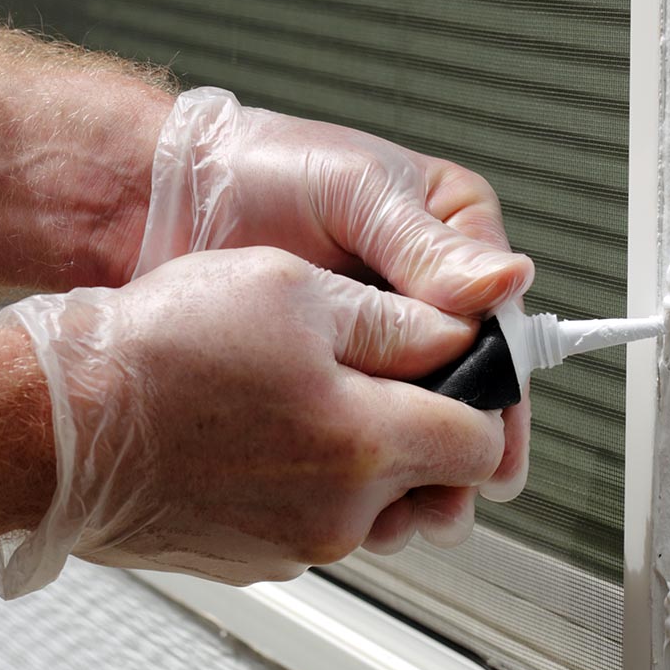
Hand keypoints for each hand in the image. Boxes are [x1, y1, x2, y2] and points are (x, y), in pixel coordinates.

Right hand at [0, 247, 505, 597]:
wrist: (54, 425)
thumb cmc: (158, 353)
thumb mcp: (292, 292)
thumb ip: (397, 320)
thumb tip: (458, 332)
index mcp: (366, 442)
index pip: (482, 445)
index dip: (482, 401)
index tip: (465, 376)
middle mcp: (343, 512)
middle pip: (437, 483)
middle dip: (426, 433)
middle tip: (378, 380)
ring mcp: (299, 545)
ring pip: (379, 506)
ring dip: (368, 461)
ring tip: (309, 403)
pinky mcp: (260, 560)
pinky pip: (322, 523)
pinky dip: (315, 486)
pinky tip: (266, 438)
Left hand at [131, 87, 532, 500]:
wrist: (163, 198)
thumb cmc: (261, 169)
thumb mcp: (354, 193)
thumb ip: (426, 246)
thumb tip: (507, 281)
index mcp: (451, 234)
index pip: (498, 319)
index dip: (501, 380)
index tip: (496, 429)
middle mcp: (424, 288)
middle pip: (469, 374)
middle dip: (467, 432)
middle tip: (466, 483)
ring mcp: (379, 332)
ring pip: (422, 405)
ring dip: (424, 453)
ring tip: (421, 500)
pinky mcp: (335, 366)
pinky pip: (369, 416)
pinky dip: (373, 452)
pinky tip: (372, 482)